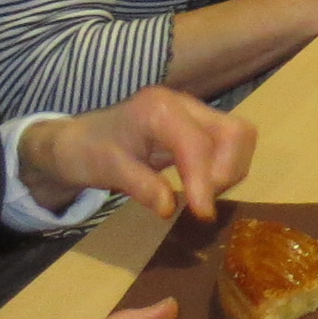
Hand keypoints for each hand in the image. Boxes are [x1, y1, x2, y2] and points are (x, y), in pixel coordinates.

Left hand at [14, 88, 254, 222]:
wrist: (77, 140)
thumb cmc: (88, 152)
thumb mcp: (108, 170)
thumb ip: (141, 186)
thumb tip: (171, 209)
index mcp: (159, 109)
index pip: (197, 143)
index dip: (205, 180)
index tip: (203, 214)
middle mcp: (185, 104)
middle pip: (235, 132)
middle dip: (227, 172)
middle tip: (203, 202)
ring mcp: (195, 112)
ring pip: (239, 137)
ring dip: (230, 171)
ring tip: (201, 194)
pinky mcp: (200, 125)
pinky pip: (230, 144)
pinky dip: (225, 167)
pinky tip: (201, 184)